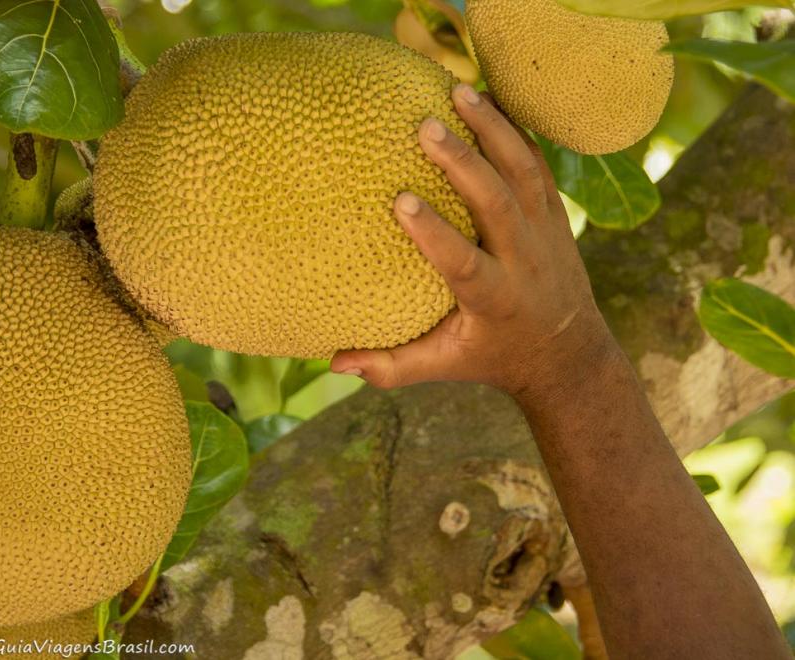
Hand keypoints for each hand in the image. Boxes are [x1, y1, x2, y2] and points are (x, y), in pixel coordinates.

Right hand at [331, 84, 618, 402]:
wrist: (568, 350)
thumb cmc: (493, 356)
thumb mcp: (445, 365)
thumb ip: (391, 367)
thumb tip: (334, 363)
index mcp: (494, 299)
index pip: (464, 262)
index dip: (435, 232)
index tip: (401, 201)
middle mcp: (524, 260)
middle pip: (498, 203)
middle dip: (464, 162)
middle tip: (426, 127)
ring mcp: (546, 230)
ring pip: (523, 171)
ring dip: (493, 129)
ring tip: (458, 91)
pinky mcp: (555, 211)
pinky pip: (536, 162)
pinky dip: (514, 128)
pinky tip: (486, 97)